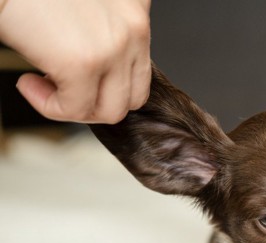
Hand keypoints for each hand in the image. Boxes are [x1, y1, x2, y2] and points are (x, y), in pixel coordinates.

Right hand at [0, 0, 151, 123]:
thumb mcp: (88, 7)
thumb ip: (106, 30)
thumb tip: (100, 75)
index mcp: (136, 12)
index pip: (140, 71)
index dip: (108, 84)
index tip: (79, 78)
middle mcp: (135, 30)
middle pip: (132, 96)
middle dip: (95, 102)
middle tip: (64, 89)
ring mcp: (114, 48)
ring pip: (110, 111)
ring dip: (74, 108)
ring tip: (44, 85)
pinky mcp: (84, 63)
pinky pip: (74, 110)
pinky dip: (47, 106)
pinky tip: (28, 82)